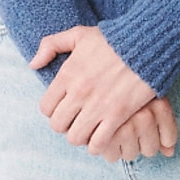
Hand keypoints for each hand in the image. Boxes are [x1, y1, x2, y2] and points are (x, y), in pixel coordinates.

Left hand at [30, 26, 174, 161]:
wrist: (146, 45)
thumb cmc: (113, 39)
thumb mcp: (78, 34)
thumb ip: (51, 45)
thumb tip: (33, 64)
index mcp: (67, 74)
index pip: (46, 108)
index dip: (53, 112)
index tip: (64, 109)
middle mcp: (78, 92)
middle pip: (58, 125)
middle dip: (65, 126)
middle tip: (76, 122)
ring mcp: (97, 106)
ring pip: (76, 137)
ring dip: (81, 137)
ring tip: (89, 131)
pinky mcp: (117, 115)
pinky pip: (98, 142)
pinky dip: (98, 145)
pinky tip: (103, 138)